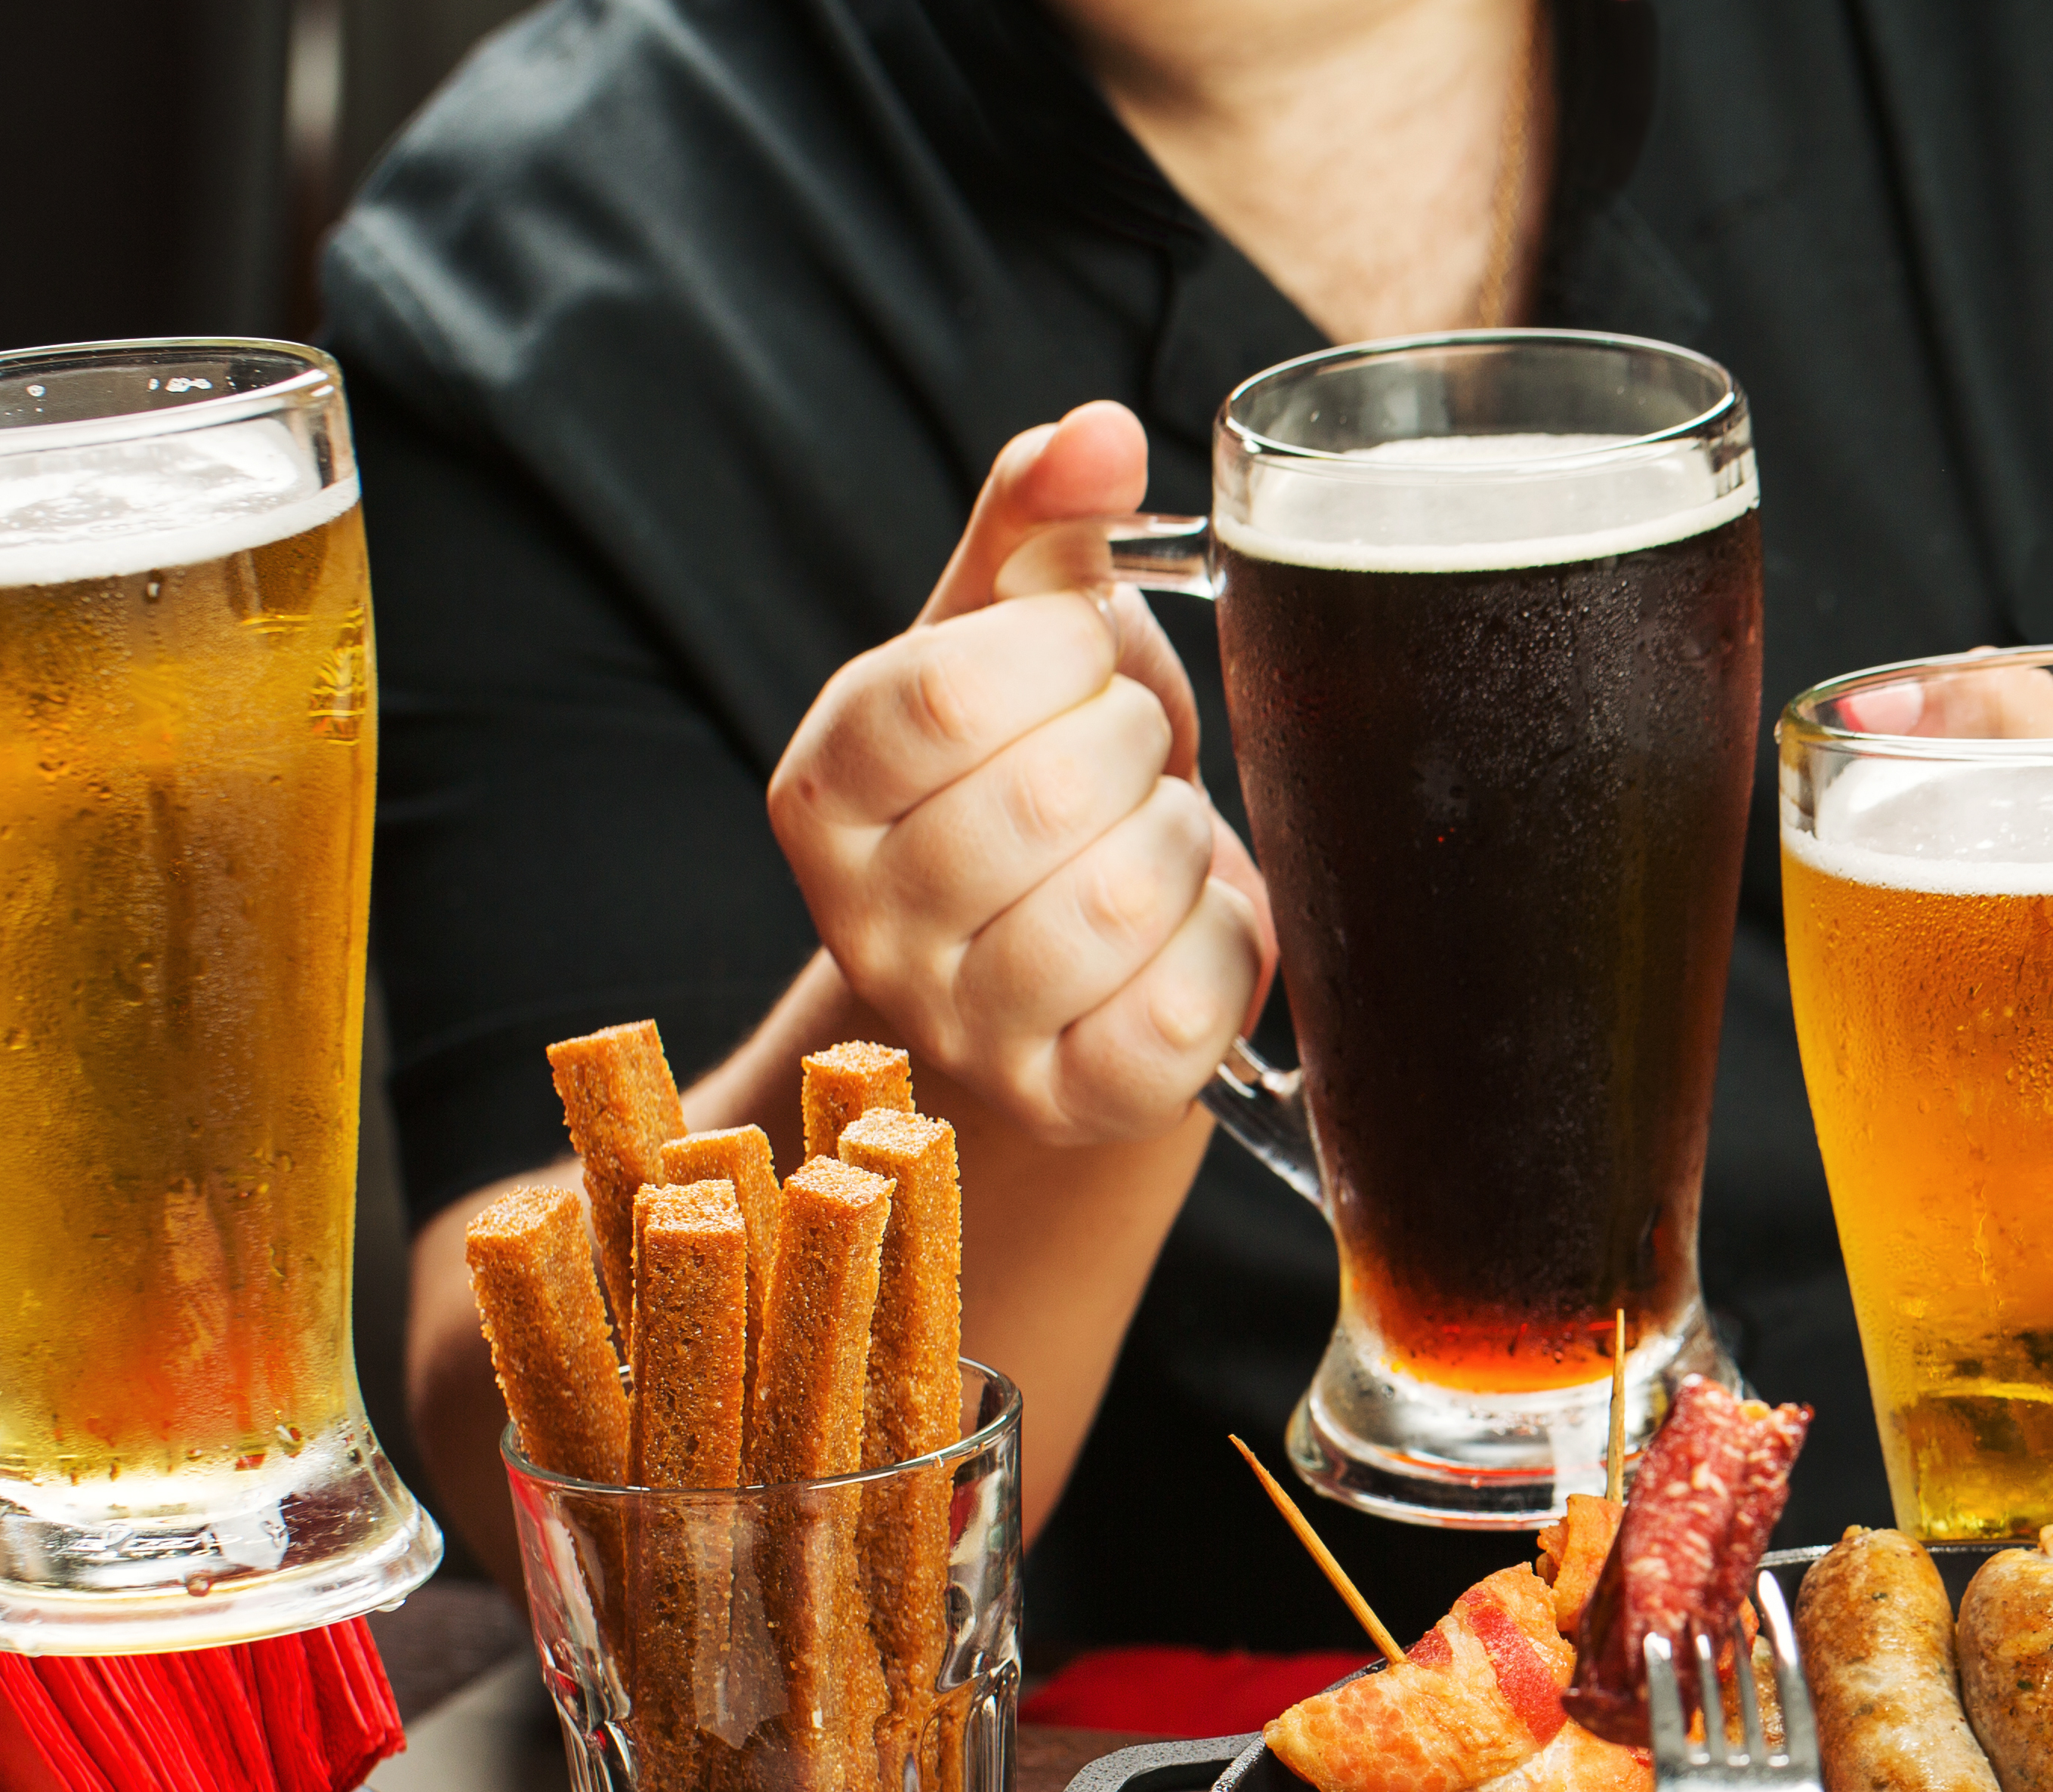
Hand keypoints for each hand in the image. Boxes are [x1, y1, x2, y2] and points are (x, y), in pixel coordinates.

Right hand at [766, 400, 1271, 1145]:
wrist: (1076, 955)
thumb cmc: (1045, 762)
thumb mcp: (1023, 631)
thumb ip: (1041, 519)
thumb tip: (1097, 430)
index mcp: (828, 786)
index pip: (943, 698)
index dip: (1060, 654)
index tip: (1088, 656)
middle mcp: (867, 922)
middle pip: (1041, 801)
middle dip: (1136, 748)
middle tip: (1136, 756)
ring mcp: (962, 1028)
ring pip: (1113, 910)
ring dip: (1180, 844)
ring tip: (1161, 837)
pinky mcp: (1069, 1101)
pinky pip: (1178, 1015)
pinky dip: (1224, 944)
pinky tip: (1196, 921)